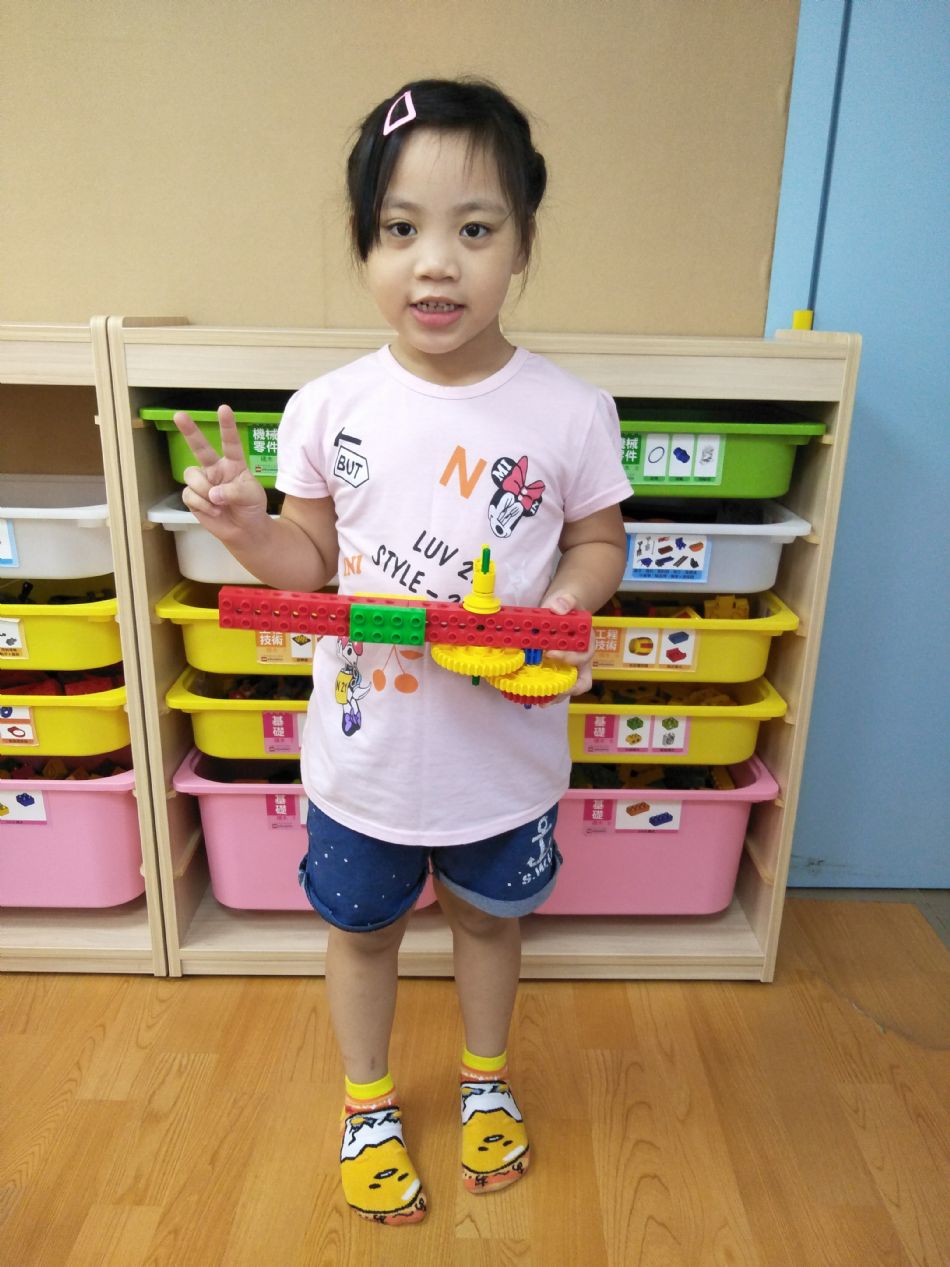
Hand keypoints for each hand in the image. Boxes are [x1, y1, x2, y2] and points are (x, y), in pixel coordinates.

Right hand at [173, 405, 267, 541]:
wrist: (244, 530)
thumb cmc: (251, 507)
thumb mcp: (251, 496)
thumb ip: (234, 491)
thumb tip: (212, 493)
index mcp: (233, 463)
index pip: (230, 442)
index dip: (227, 426)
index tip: (224, 408)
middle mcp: (215, 468)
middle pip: (200, 448)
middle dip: (189, 431)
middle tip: (179, 415)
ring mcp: (202, 481)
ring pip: (191, 476)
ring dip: (204, 491)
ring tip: (219, 504)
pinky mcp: (192, 497)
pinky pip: (189, 495)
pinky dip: (202, 505)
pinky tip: (214, 512)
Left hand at [538, 591, 593, 704]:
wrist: (562, 609)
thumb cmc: (567, 606)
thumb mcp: (568, 599)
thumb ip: (565, 602)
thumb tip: (558, 608)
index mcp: (586, 643)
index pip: (583, 656)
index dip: (569, 658)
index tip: (549, 653)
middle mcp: (581, 660)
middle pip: (580, 681)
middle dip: (566, 689)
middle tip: (550, 692)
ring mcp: (569, 668)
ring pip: (567, 688)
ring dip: (555, 696)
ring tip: (540, 702)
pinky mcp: (556, 670)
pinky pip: (554, 685)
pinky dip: (545, 691)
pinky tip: (531, 694)